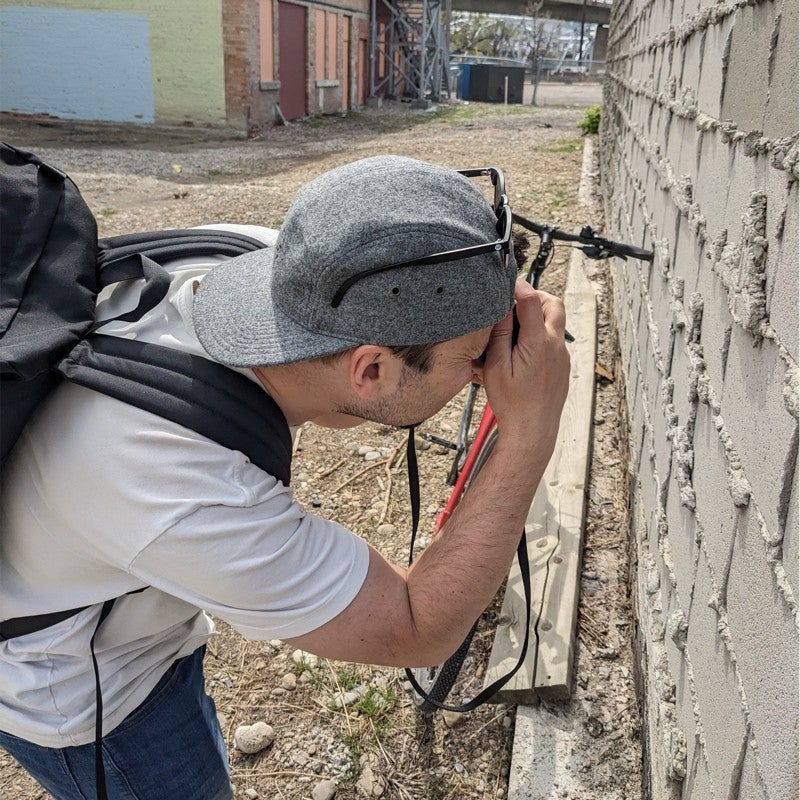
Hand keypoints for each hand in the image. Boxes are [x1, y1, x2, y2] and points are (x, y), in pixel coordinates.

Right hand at [482, 279, 569, 454]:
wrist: (532, 431)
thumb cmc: (512, 403)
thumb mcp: (495, 367)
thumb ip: (500, 335)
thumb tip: (503, 310)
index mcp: (538, 343)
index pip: (531, 300)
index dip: (518, 286)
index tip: (507, 281)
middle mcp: (555, 346)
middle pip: (554, 304)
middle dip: (536, 296)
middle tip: (516, 302)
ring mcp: (562, 356)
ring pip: (555, 323)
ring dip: (538, 317)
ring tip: (515, 329)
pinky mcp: (563, 366)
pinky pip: (554, 341)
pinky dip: (540, 336)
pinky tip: (522, 351)